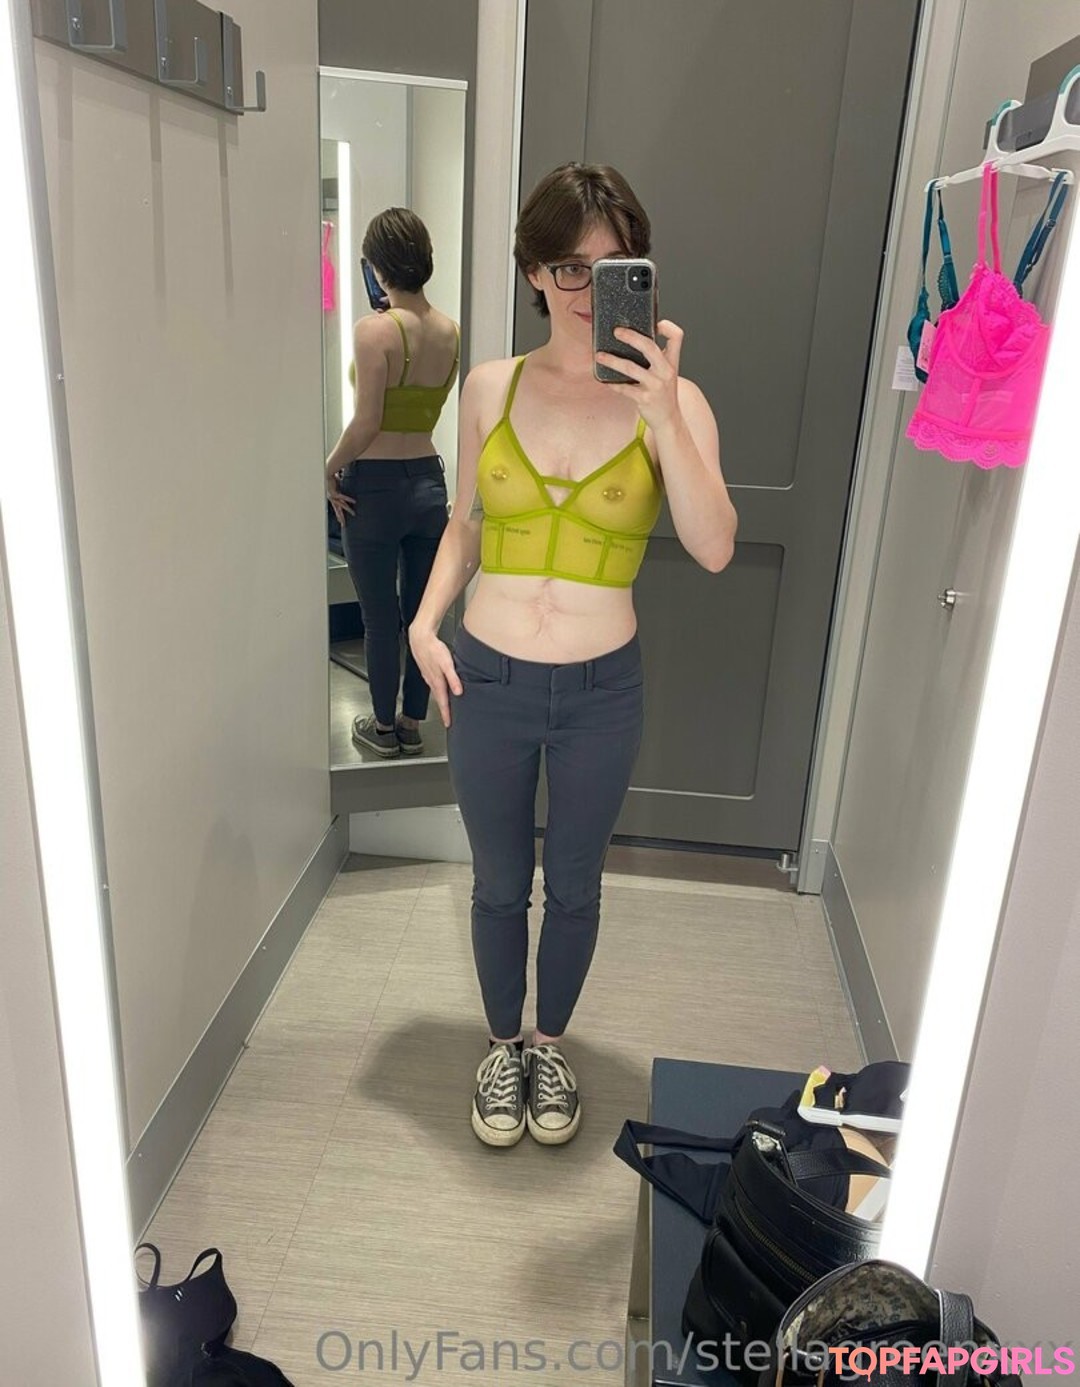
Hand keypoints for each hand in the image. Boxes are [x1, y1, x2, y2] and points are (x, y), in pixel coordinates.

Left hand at [326, 466, 354, 525]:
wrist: (327, 473)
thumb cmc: (332, 477)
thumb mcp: (337, 484)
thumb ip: (340, 487)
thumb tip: (343, 485)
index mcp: (332, 498)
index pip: (336, 509)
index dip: (338, 515)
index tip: (340, 521)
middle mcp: (332, 499)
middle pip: (337, 510)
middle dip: (341, 518)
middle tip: (343, 524)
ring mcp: (332, 496)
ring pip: (341, 505)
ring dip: (347, 510)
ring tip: (353, 514)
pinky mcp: (334, 493)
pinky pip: (342, 497)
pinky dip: (348, 499)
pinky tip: (354, 502)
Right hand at [408, 625, 461, 727]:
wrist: (420, 638)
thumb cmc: (433, 649)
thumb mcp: (447, 664)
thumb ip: (453, 678)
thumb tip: (458, 692)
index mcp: (437, 682)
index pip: (443, 702)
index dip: (446, 714)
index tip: (448, 724)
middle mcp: (432, 681)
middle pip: (439, 699)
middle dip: (443, 710)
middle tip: (447, 719)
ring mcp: (428, 676)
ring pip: (435, 692)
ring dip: (440, 701)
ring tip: (445, 707)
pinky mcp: (427, 670)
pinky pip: (433, 684)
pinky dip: (437, 690)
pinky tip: (440, 688)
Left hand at [595, 318, 683, 433]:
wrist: (668, 419)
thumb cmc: (664, 394)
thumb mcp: (667, 373)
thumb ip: (658, 358)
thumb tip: (635, 341)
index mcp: (672, 362)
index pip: (677, 337)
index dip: (667, 326)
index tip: (654, 323)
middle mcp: (665, 371)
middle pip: (650, 347)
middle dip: (631, 337)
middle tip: (617, 332)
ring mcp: (655, 385)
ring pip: (630, 367)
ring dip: (612, 360)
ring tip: (600, 356)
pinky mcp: (644, 398)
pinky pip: (624, 388)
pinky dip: (613, 383)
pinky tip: (605, 380)